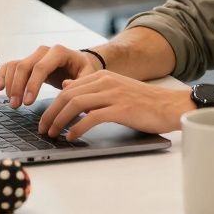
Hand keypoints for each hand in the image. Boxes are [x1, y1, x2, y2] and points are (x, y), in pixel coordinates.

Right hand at [0, 45, 100, 108]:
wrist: (80, 63)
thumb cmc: (84, 71)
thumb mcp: (88, 76)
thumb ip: (80, 82)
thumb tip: (65, 86)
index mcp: (59, 52)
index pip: (40, 67)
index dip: (32, 85)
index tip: (28, 102)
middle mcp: (44, 51)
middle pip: (24, 66)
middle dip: (17, 87)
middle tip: (16, 106)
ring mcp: (34, 55)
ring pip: (15, 66)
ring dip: (9, 84)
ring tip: (12, 102)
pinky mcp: (28, 61)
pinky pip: (10, 65)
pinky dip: (3, 75)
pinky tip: (0, 87)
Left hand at [37, 71, 190, 140]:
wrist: (171, 106)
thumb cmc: (144, 102)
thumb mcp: (115, 89)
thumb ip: (92, 88)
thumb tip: (67, 87)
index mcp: (103, 76)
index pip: (69, 89)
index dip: (53, 104)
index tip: (45, 119)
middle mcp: (106, 82)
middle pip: (68, 96)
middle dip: (50, 113)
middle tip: (42, 128)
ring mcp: (113, 95)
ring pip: (75, 104)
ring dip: (59, 120)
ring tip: (53, 133)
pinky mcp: (120, 109)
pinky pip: (91, 117)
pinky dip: (77, 128)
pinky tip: (72, 137)